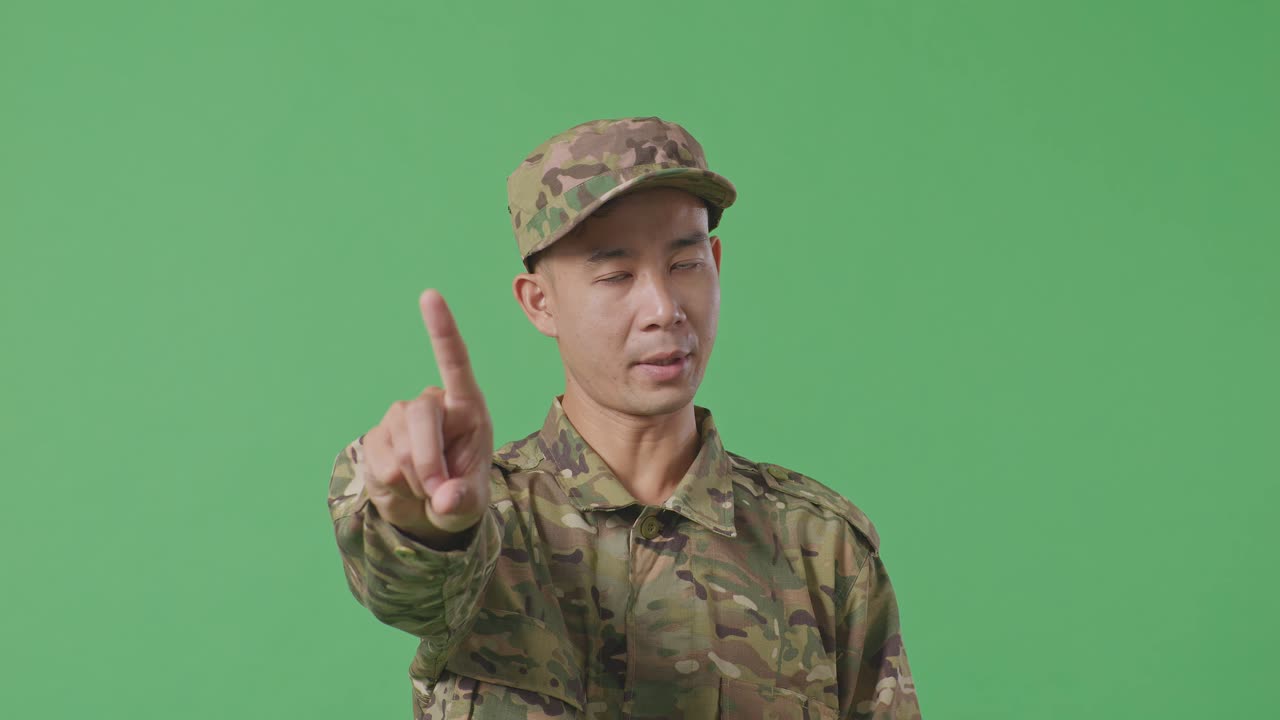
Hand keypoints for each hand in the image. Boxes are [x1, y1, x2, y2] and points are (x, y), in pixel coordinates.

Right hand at [361, 289, 493, 542]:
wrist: (427, 512)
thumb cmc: (460, 496)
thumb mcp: (471, 504)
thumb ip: (464, 501)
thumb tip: (445, 498)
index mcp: (467, 406)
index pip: (454, 361)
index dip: (442, 330)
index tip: (429, 296)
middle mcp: (432, 405)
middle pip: (419, 417)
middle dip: (427, 461)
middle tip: (438, 493)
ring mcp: (400, 419)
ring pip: (399, 447)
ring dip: (413, 479)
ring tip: (426, 487)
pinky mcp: (376, 438)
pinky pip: (380, 463)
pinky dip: (394, 485)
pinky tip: (404, 485)